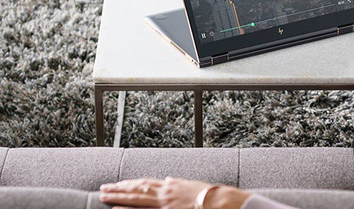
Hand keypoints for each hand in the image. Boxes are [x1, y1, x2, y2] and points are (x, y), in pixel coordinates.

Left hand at [99, 177, 249, 208]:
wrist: (220, 201)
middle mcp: (165, 192)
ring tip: (104, 196)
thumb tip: (169, 179)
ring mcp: (164, 203)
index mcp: (171, 185)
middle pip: (137, 189)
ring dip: (119, 197)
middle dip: (119, 189)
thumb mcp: (192, 185)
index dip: (131, 184)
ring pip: (136, 198)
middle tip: (103, 188)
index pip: (146, 183)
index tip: (119, 184)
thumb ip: (178, 183)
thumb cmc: (210, 195)